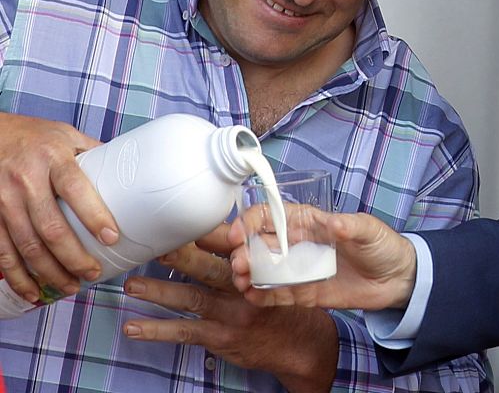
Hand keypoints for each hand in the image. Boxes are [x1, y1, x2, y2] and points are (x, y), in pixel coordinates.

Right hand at [0, 113, 115, 301]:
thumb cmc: (35, 136)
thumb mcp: (67, 135)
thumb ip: (93, 154)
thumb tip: (131, 173)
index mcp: (52, 157)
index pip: (75, 188)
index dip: (94, 215)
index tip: (112, 237)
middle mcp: (26, 180)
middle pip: (51, 227)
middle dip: (73, 256)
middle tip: (93, 273)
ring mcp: (4, 200)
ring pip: (27, 246)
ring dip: (50, 272)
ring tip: (72, 286)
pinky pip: (3, 252)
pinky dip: (18, 277)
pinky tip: (33, 291)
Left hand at [123, 227, 337, 392]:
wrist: (299, 343)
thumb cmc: (283, 301)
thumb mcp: (277, 272)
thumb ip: (251, 253)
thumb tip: (217, 228)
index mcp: (259, 265)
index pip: (232, 244)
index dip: (207, 233)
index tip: (182, 220)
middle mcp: (245, 287)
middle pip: (209, 268)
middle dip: (181, 257)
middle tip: (156, 248)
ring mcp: (232, 313)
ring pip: (192, 299)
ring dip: (159, 292)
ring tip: (132, 285)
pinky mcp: (222, 337)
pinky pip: (186, 332)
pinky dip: (158, 330)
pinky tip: (134, 326)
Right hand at [228, 210, 416, 310]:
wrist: (397, 279)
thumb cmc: (383, 246)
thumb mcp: (369, 230)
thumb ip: (351, 226)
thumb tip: (334, 223)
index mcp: (310, 222)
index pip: (273, 215)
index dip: (252, 221)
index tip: (241, 233)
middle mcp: (299, 244)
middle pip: (262, 244)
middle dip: (245, 251)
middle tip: (241, 263)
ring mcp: (300, 270)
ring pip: (265, 270)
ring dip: (249, 273)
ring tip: (242, 281)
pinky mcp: (305, 293)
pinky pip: (278, 294)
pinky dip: (262, 295)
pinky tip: (251, 296)